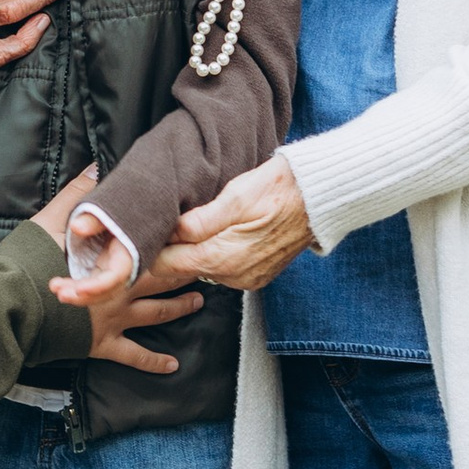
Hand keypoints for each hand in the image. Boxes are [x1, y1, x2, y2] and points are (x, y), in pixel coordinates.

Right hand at [30, 171, 196, 373]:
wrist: (15, 307)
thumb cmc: (29, 262)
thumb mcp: (52, 220)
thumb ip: (78, 195)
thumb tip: (97, 167)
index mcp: (111, 259)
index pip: (150, 245)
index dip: (172, 238)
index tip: (192, 230)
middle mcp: (121, 288)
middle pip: (162, 277)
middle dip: (186, 270)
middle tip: (206, 263)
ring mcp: (115, 318)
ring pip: (157, 312)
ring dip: (179, 307)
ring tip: (199, 302)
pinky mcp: (103, 343)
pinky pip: (135, 355)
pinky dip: (154, 362)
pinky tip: (172, 365)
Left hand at [153, 156, 314, 292]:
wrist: (320, 198)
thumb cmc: (279, 189)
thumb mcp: (237, 196)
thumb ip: (201, 220)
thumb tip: (170, 232)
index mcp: (223, 258)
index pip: (166, 266)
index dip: (152, 248)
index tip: (148, 230)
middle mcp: (233, 276)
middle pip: (181, 270)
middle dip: (169, 249)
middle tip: (169, 221)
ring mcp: (246, 279)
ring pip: (201, 269)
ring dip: (192, 250)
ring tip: (196, 222)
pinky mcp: (256, 275)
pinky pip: (222, 269)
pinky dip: (213, 253)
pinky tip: (219, 232)